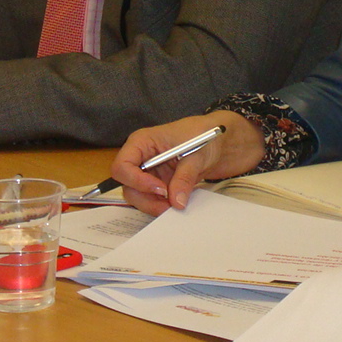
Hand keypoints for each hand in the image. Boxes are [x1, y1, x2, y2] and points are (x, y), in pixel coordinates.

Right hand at [110, 112, 263, 213]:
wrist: (220, 142)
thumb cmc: (205, 135)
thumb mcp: (197, 155)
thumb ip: (185, 177)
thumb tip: (176, 201)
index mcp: (142, 142)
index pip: (122, 166)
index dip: (136, 181)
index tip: (161, 189)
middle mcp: (141, 158)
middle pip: (127, 185)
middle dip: (146, 199)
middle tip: (169, 206)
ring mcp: (149, 172)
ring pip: (138, 196)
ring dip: (154, 205)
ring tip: (176, 205)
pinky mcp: (158, 184)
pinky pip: (152, 200)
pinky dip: (162, 205)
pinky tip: (178, 202)